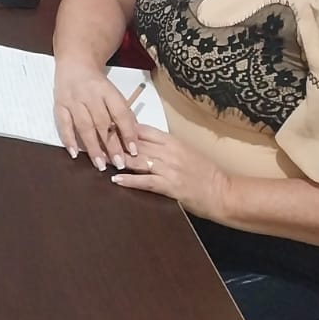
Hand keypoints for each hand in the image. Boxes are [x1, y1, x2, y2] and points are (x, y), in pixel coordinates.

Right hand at [53, 59, 141, 171]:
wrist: (75, 63)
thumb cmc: (97, 84)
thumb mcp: (113, 93)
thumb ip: (122, 113)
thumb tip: (132, 139)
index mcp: (107, 91)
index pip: (120, 113)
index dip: (127, 132)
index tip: (133, 150)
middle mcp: (90, 95)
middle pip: (102, 122)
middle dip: (111, 145)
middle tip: (119, 163)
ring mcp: (73, 100)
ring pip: (84, 126)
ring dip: (92, 147)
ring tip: (99, 164)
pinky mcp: (59, 104)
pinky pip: (63, 124)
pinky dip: (68, 139)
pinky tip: (74, 153)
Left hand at [112, 125, 232, 220]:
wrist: (224, 192)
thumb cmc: (206, 173)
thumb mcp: (186, 152)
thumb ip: (165, 146)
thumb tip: (141, 142)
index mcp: (172, 141)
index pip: (141, 129)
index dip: (121, 128)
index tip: (105, 127)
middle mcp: (169, 152)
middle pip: (135, 143)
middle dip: (113, 142)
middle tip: (95, 142)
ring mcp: (169, 169)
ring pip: (137, 160)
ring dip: (117, 160)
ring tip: (100, 159)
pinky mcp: (170, 186)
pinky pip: (146, 181)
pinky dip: (130, 180)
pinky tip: (116, 179)